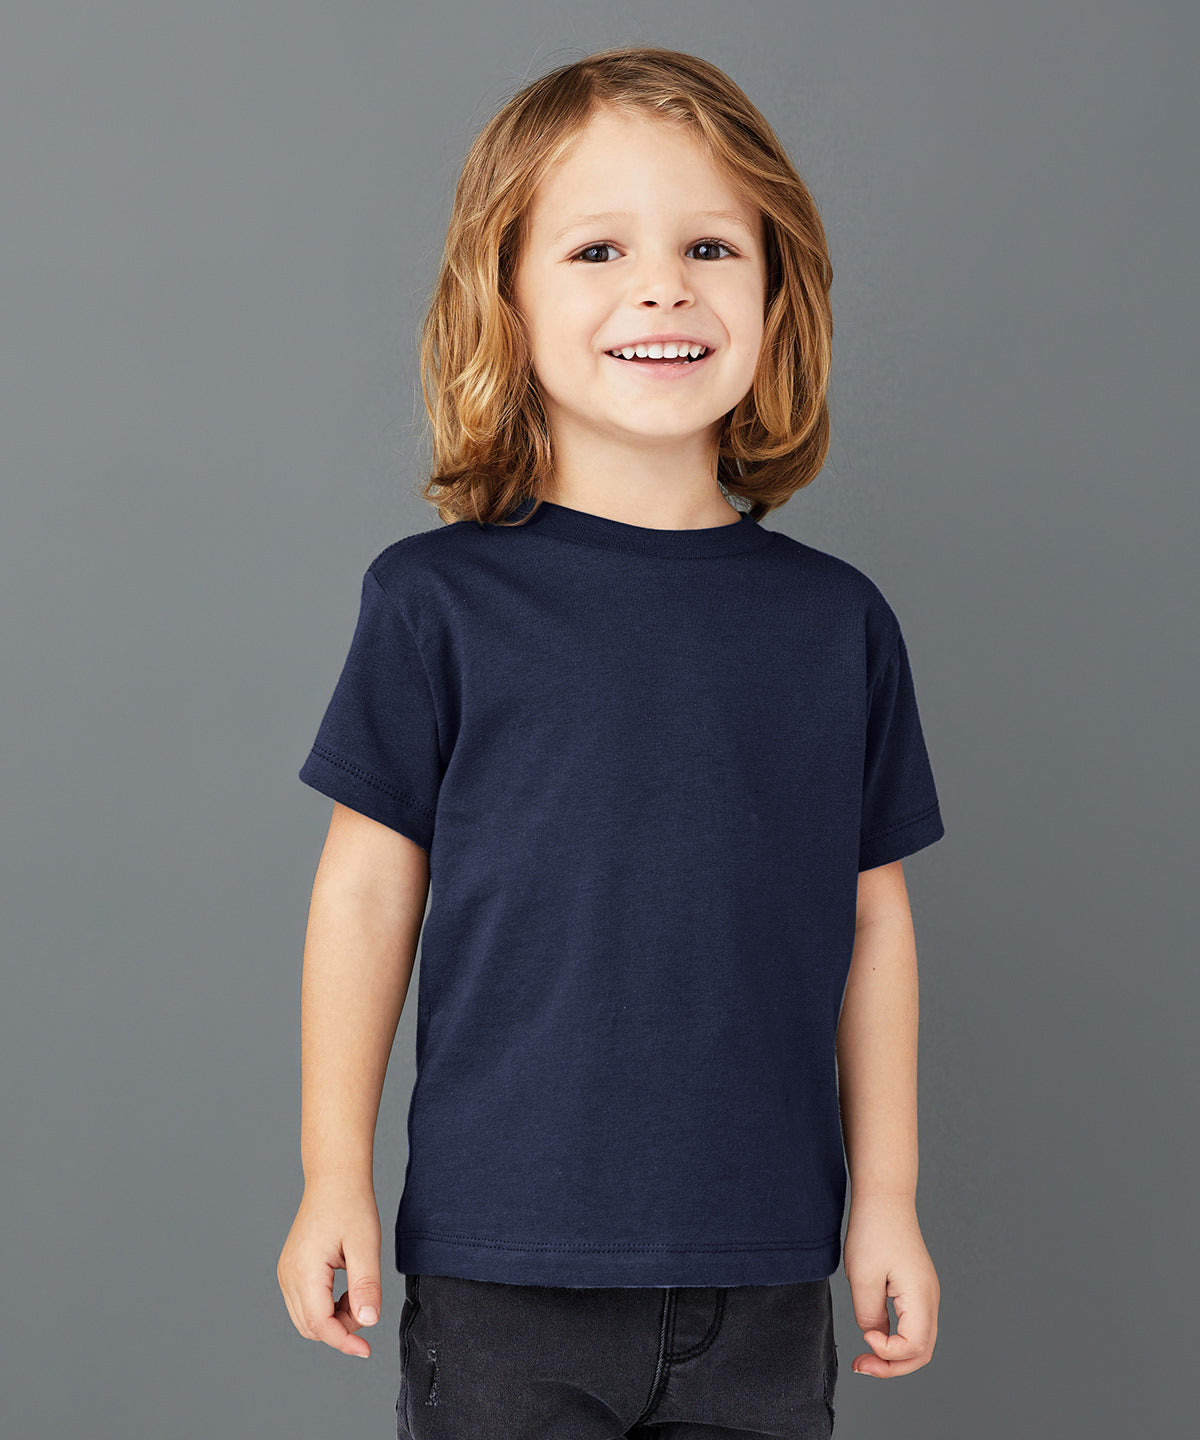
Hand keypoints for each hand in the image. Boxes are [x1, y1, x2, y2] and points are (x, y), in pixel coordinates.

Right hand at [277, 1177, 382, 1358]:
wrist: (334, 1178)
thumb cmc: (350, 1204)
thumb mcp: (366, 1244)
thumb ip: (366, 1285)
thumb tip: (368, 1321)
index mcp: (303, 1270)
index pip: (320, 1324)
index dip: (344, 1341)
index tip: (367, 1350)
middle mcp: (288, 1275)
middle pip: (311, 1327)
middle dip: (341, 1330)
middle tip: (368, 1307)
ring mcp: (286, 1273)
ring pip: (307, 1319)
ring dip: (333, 1320)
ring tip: (359, 1296)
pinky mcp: (291, 1270)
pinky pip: (305, 1304)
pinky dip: (326, 1309)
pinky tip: (347, 1292)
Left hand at [842, 1195, 938, 1376]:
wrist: (884, 1198)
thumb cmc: (873, 1231)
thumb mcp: (863, 1277)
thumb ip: (870, 1315)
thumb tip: (875, 1336)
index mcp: (920, 1296)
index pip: (914, 1347)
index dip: (888, 1353)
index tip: (865, 1335)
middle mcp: (930, 1298)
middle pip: (922, 1352)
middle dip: (893, 1366)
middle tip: (862, 1366)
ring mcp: (926, 1294)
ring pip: (920, 1342)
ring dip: (894, 1356)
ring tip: (866, 1357)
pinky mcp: (917, 1289)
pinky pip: (913, 1325)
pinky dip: (896, 1339)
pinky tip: (874, 1336)